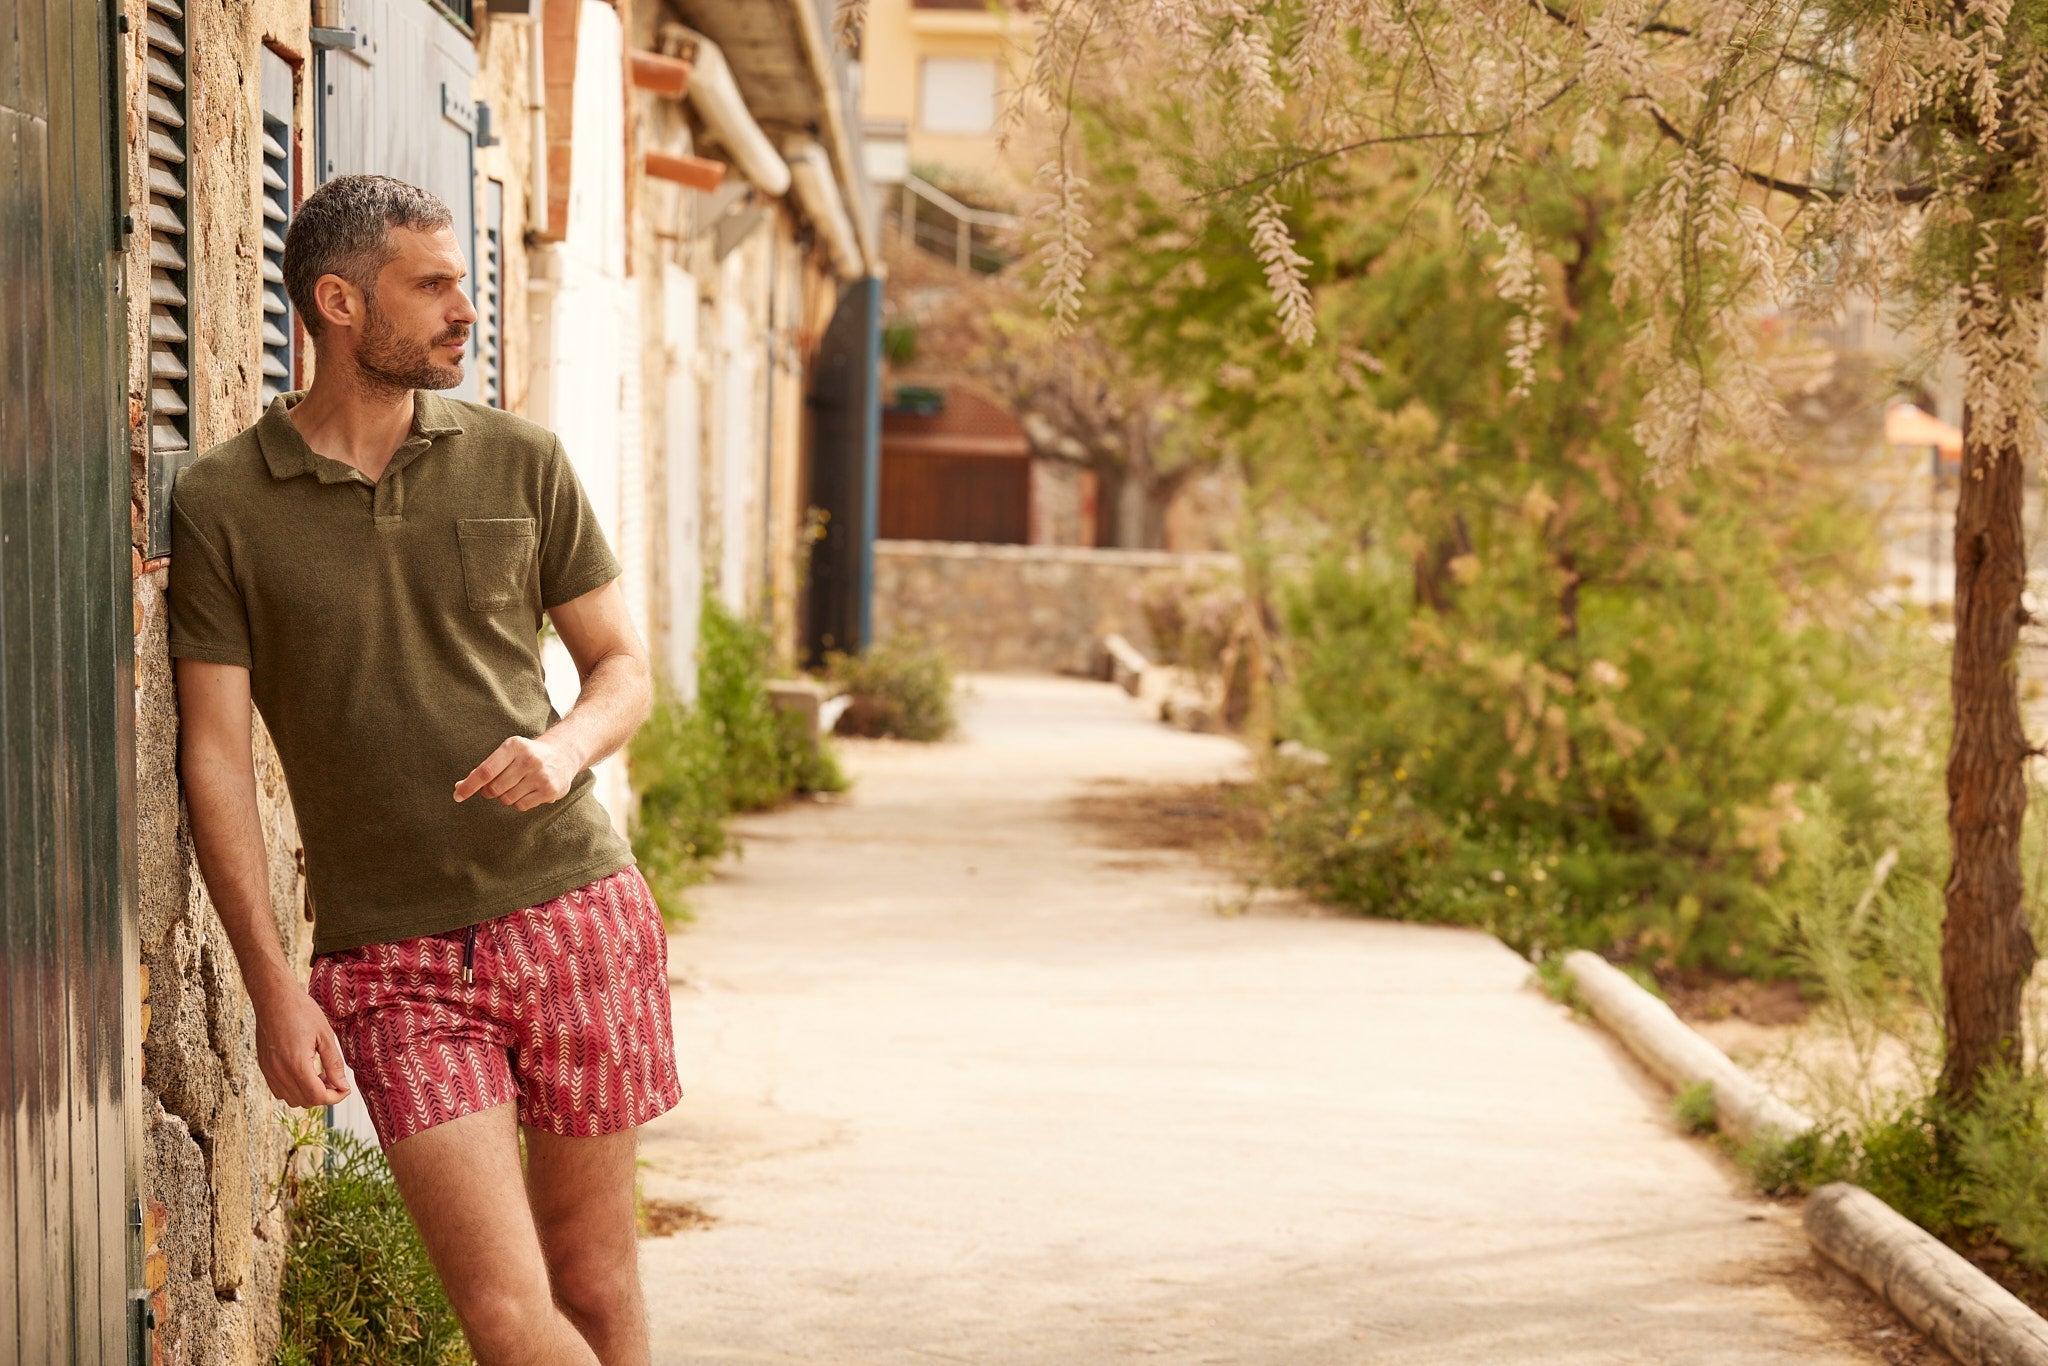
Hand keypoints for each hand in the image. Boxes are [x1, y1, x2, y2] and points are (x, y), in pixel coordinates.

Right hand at [253, 984, 350, 1107]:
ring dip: (308, 1093)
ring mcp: (269, 1071)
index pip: (317, 1097)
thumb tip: (342, 1085)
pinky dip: (294, 1089)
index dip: (335, 1097)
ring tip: (319, 1073)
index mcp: (296, 1064)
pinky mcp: (264, 1067)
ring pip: (291, 1099)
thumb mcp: (325, 1035)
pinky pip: (279, 1090)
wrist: (274, 998)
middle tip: (333, 1077)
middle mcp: (279, 1072)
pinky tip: (304, 1071)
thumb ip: (334, 1063)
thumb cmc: (301, 1011)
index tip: (345, 1088)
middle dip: (323, 1095)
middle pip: (304, 1101)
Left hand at [453, 734, 580, 810]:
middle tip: (496, 786)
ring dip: (505, 797)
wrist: (564, 754)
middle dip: (489, 791)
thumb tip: (459, 786)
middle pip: (494, 788)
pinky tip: (527, 791)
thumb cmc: (526, 755)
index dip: (469, 785)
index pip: (486, 771)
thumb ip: (485, 769)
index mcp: (514, 746)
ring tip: (517, 785)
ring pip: (506, 799)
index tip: (457, 795)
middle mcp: (529, 759)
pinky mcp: (550, 791)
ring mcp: (541, 776)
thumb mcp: (507, 753)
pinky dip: (518, 803)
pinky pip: (521, 806)